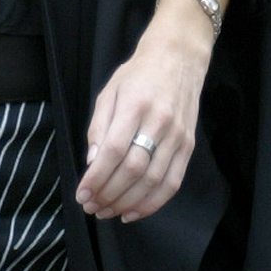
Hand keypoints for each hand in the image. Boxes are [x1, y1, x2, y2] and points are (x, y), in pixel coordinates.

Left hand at [77, 5, 211, 224]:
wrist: (178, 59)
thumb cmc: (138, 75)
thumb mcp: (109, 92)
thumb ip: (98, 127)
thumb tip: (92, 163)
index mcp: (135, 105)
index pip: (113, 150)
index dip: (96, 178)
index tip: (81, 194)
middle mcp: (159, 122)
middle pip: (133, 169)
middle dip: (108, 194)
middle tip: (91, 207)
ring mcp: (177, 135)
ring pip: (152, 180)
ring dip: (127, 202)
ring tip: (107, 212)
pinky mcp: (188, 146)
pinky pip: (173, 182)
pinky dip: (152, 203)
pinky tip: (133, 212)